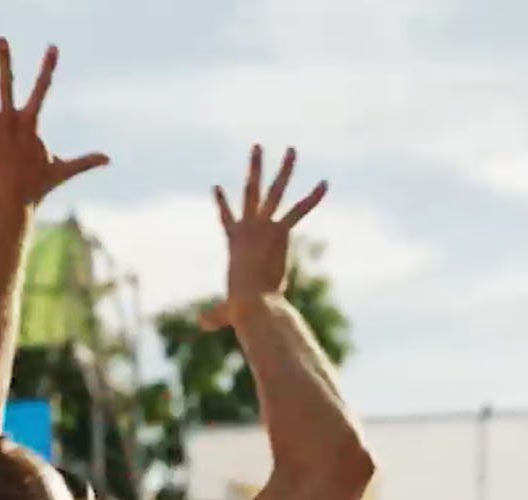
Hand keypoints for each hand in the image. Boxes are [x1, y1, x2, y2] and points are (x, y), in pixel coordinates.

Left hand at [0, 38, 109, 211]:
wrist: (9, 207)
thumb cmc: (36, 188)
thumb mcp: (61, 171)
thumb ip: (84, 161)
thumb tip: (109, 159)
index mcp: (28, 125)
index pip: (41, 90)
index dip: (47, 67)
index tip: (53, 47)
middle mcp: (8, 123)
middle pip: (6, 84)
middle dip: (4, 60)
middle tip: (1, 38)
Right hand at [199, 146, 327, 330]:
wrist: (250, 302)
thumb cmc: (239, 308)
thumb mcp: (225, 311)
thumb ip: (214, 316)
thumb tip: (202, 325)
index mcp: (234, 243)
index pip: (226, 218)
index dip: (222, 203)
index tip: (218, 187)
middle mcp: (247, 228)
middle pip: (250, 190)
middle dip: (255, 168)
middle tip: (257, 146)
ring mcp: (262, 227)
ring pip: (274, 191)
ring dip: (284, 169)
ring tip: (291, 149)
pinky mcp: (278, 232)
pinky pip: (298, 211)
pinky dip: (313, 198)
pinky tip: (325, 184)